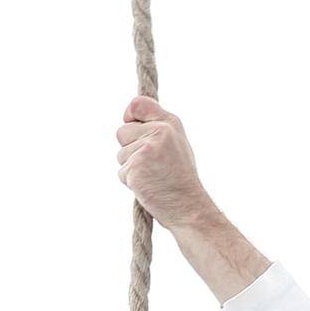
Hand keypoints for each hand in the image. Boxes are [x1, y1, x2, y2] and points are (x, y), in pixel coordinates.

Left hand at [116, 97, 218, 231]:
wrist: (189, 206)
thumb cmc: (180, 179)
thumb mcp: (175, 144)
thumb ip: (156, 129)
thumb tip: (129, 119)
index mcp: (170, 123)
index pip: (138, 104)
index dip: (130, 116)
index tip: (133, 126)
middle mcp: (159, 132)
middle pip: (121, 132)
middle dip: (129, 149)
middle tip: (151, 164)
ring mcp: (147, 149)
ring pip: (120, 154)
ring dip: (131, 168)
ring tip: (152, 176)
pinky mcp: (136, 167)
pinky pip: (121, 172)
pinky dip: (131, 182)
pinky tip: (149, 186)